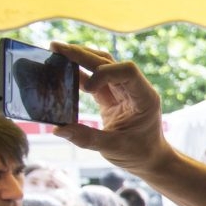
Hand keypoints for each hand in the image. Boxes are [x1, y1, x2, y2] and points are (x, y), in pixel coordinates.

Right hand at [49, 44, 172, 175]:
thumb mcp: (115, 148)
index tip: (89, 89)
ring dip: (79, 58)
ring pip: (101, 66)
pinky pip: (94, 79)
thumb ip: (88, 138)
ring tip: (55, 52)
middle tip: (56, 48)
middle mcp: (134, 89)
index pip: (127, 71)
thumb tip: (58, 130)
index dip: (106, 73)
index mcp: (144, 98)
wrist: (149, 158)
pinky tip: (61, 69)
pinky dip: (78, 74)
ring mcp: (122, 91)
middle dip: (83, 55)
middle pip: (109, 63)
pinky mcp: (111, 96)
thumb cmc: (139, 153)